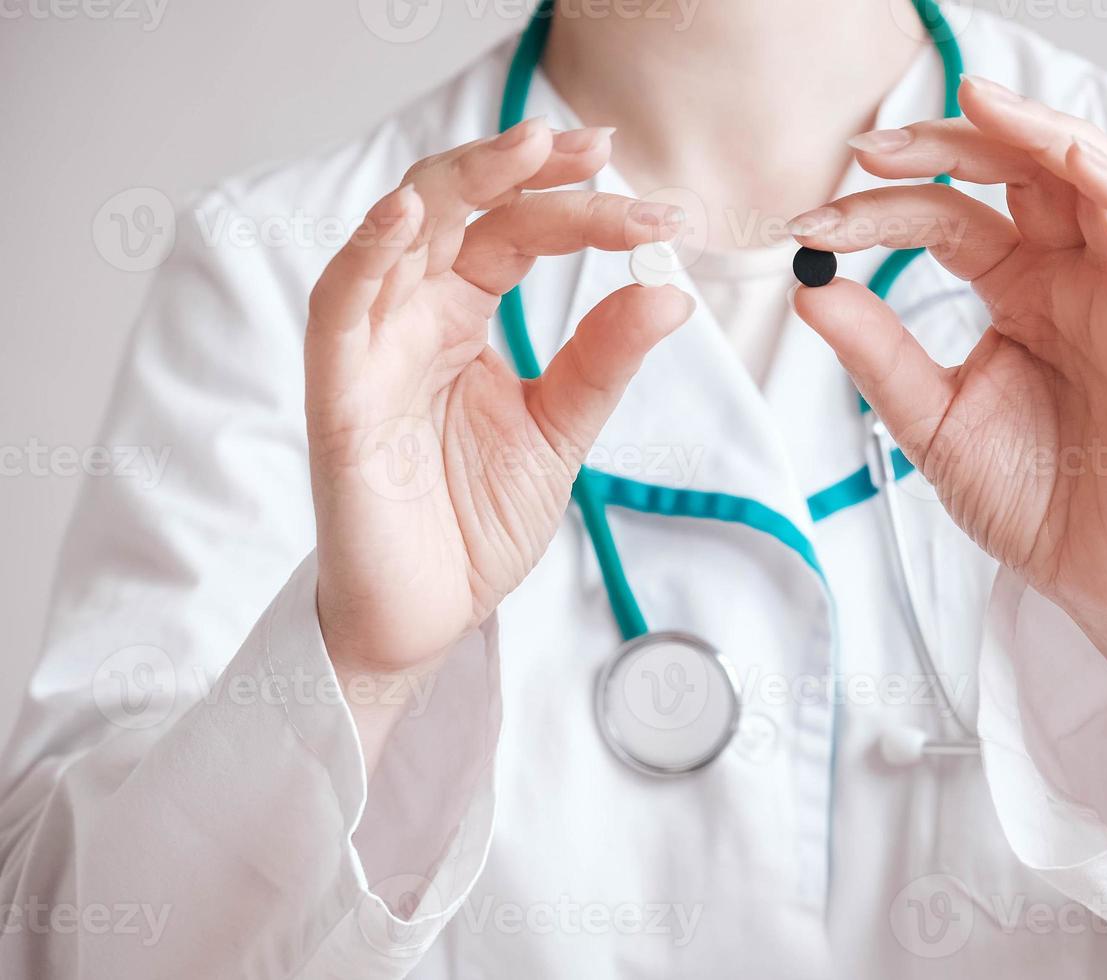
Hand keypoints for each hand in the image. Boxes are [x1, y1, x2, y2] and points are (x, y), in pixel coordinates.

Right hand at [306, 119, 692, 686]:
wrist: (429, 613)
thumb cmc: (475, 521)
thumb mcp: (560, 430)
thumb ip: (601, 361)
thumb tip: (670, 293)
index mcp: (462, 315)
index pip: (517, 232)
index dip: (581, 209)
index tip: (659, 216)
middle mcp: (414, 315)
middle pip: (460, 208)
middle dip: (525, 169)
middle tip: (597, 150)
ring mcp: (373, 347)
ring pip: (400, 232)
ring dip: (460, 182)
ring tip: (529, 148)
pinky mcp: (339, 394)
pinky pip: (338, 307)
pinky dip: (366, 255)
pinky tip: (407, 214)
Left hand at [790, 77, 1106, 736]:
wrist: (1089, 576)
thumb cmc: (1026, 498)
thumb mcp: (929, 418)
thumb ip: (877, 351)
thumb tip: (808, 287)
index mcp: (1015, 289)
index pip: (947, 217)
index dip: (878, 210)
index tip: (807, 226)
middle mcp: (1067, 276)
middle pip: (1016, 171)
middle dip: (946, 145)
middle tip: (870, 149)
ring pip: (1092, 178)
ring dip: (1036, 133)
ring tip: (973, 104)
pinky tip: (1062, 158)